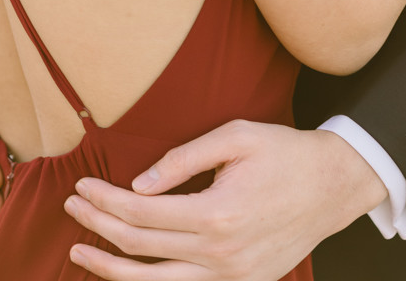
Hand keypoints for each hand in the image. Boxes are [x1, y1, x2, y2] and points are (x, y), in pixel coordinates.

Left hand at [63, 120, 387, 279]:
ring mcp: (232, 277)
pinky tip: (127, 270)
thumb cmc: (285, 153)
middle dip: (99, 228)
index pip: (142, 213)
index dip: (105, 201)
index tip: (81, 187)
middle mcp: (220, 255)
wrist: (335, 185)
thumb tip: (138, 183)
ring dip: (113, 270)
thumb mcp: (235, 138)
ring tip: (80, 254)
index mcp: (216, 214)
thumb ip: (183, 158)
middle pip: (141, 249)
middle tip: (71, 209)